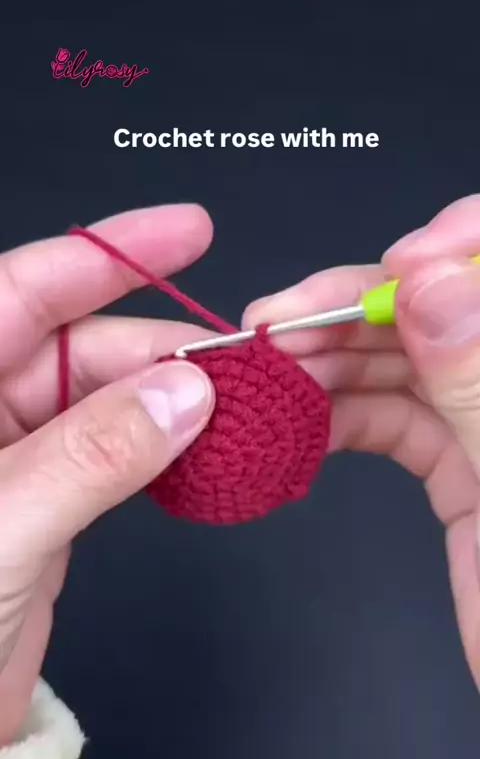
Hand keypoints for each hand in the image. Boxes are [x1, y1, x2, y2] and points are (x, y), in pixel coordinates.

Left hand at [0, 203, 215, 745]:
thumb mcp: (2, 529)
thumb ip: (91, 455)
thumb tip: (182, 393)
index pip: (22, 291)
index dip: (106, 254)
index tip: (183, 229)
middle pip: (79, 348)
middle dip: (159, 348)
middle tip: (236, 363)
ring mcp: (16, 456)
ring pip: (105, 400)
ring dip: (169, 399)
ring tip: (235, 401)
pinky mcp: (48, 500)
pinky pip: (114, 451)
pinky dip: (161, 448)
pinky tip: (201, 445)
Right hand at [244, 195, 479, 691]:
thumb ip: (477, 379)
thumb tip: (425, 279)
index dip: (452, 246)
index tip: (391, 268)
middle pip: (436, 309)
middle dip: (352, 309)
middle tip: (275, 325)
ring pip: (402, 364)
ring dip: (329, 362)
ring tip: (265, 372)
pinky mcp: (458, 470)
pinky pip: (391, 422)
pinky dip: (339, 416)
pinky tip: (295, 419)